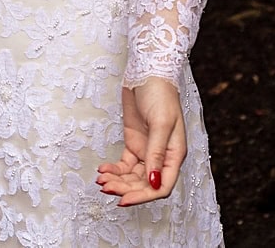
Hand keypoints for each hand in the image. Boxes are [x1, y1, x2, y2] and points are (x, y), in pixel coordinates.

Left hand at [95, 77, 186, 205]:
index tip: (124, 200)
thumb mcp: (160, 124)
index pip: (162, 186)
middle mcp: (161, 156)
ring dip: (117, 180)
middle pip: (144, 184)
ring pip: (132, 176)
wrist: (147, 73)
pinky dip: (114, 169)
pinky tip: (103, 169)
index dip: (144, 196)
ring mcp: (146, 150)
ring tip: (101, 179)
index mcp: (174, 155)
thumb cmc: (160, 95)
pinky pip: (124, 164)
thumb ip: (156, 153)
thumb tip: (154, 182)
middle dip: (125, 188)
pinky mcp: (134, 143)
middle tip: (106, 188)